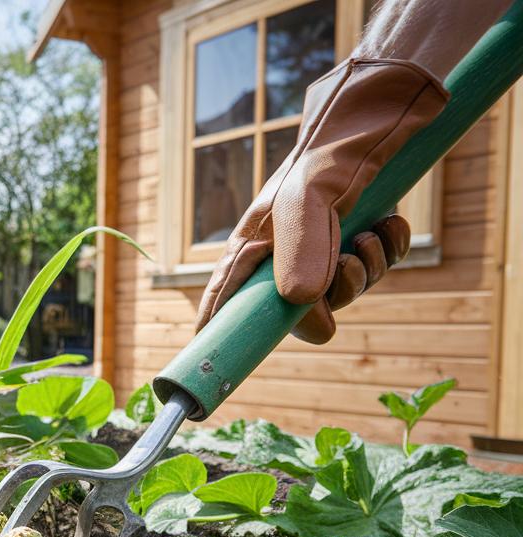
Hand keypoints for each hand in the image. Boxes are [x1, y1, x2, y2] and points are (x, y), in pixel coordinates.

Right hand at [195, 58, 446, 343]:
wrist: (376, 118)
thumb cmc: (326, 156)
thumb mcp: (305, 203)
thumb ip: (299, 252)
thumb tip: (301, 303)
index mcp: (254, 246)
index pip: (225, 299)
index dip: (220, 330)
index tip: (209, 357)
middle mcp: (284, 252)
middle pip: (298, 310)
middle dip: (330, 298)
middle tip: (343, 272)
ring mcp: (322, 246)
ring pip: (343, 290)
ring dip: (366, 270)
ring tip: (369, 236)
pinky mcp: (355, 236)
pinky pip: (374, 266)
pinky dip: (388, 250)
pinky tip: (390, 224)